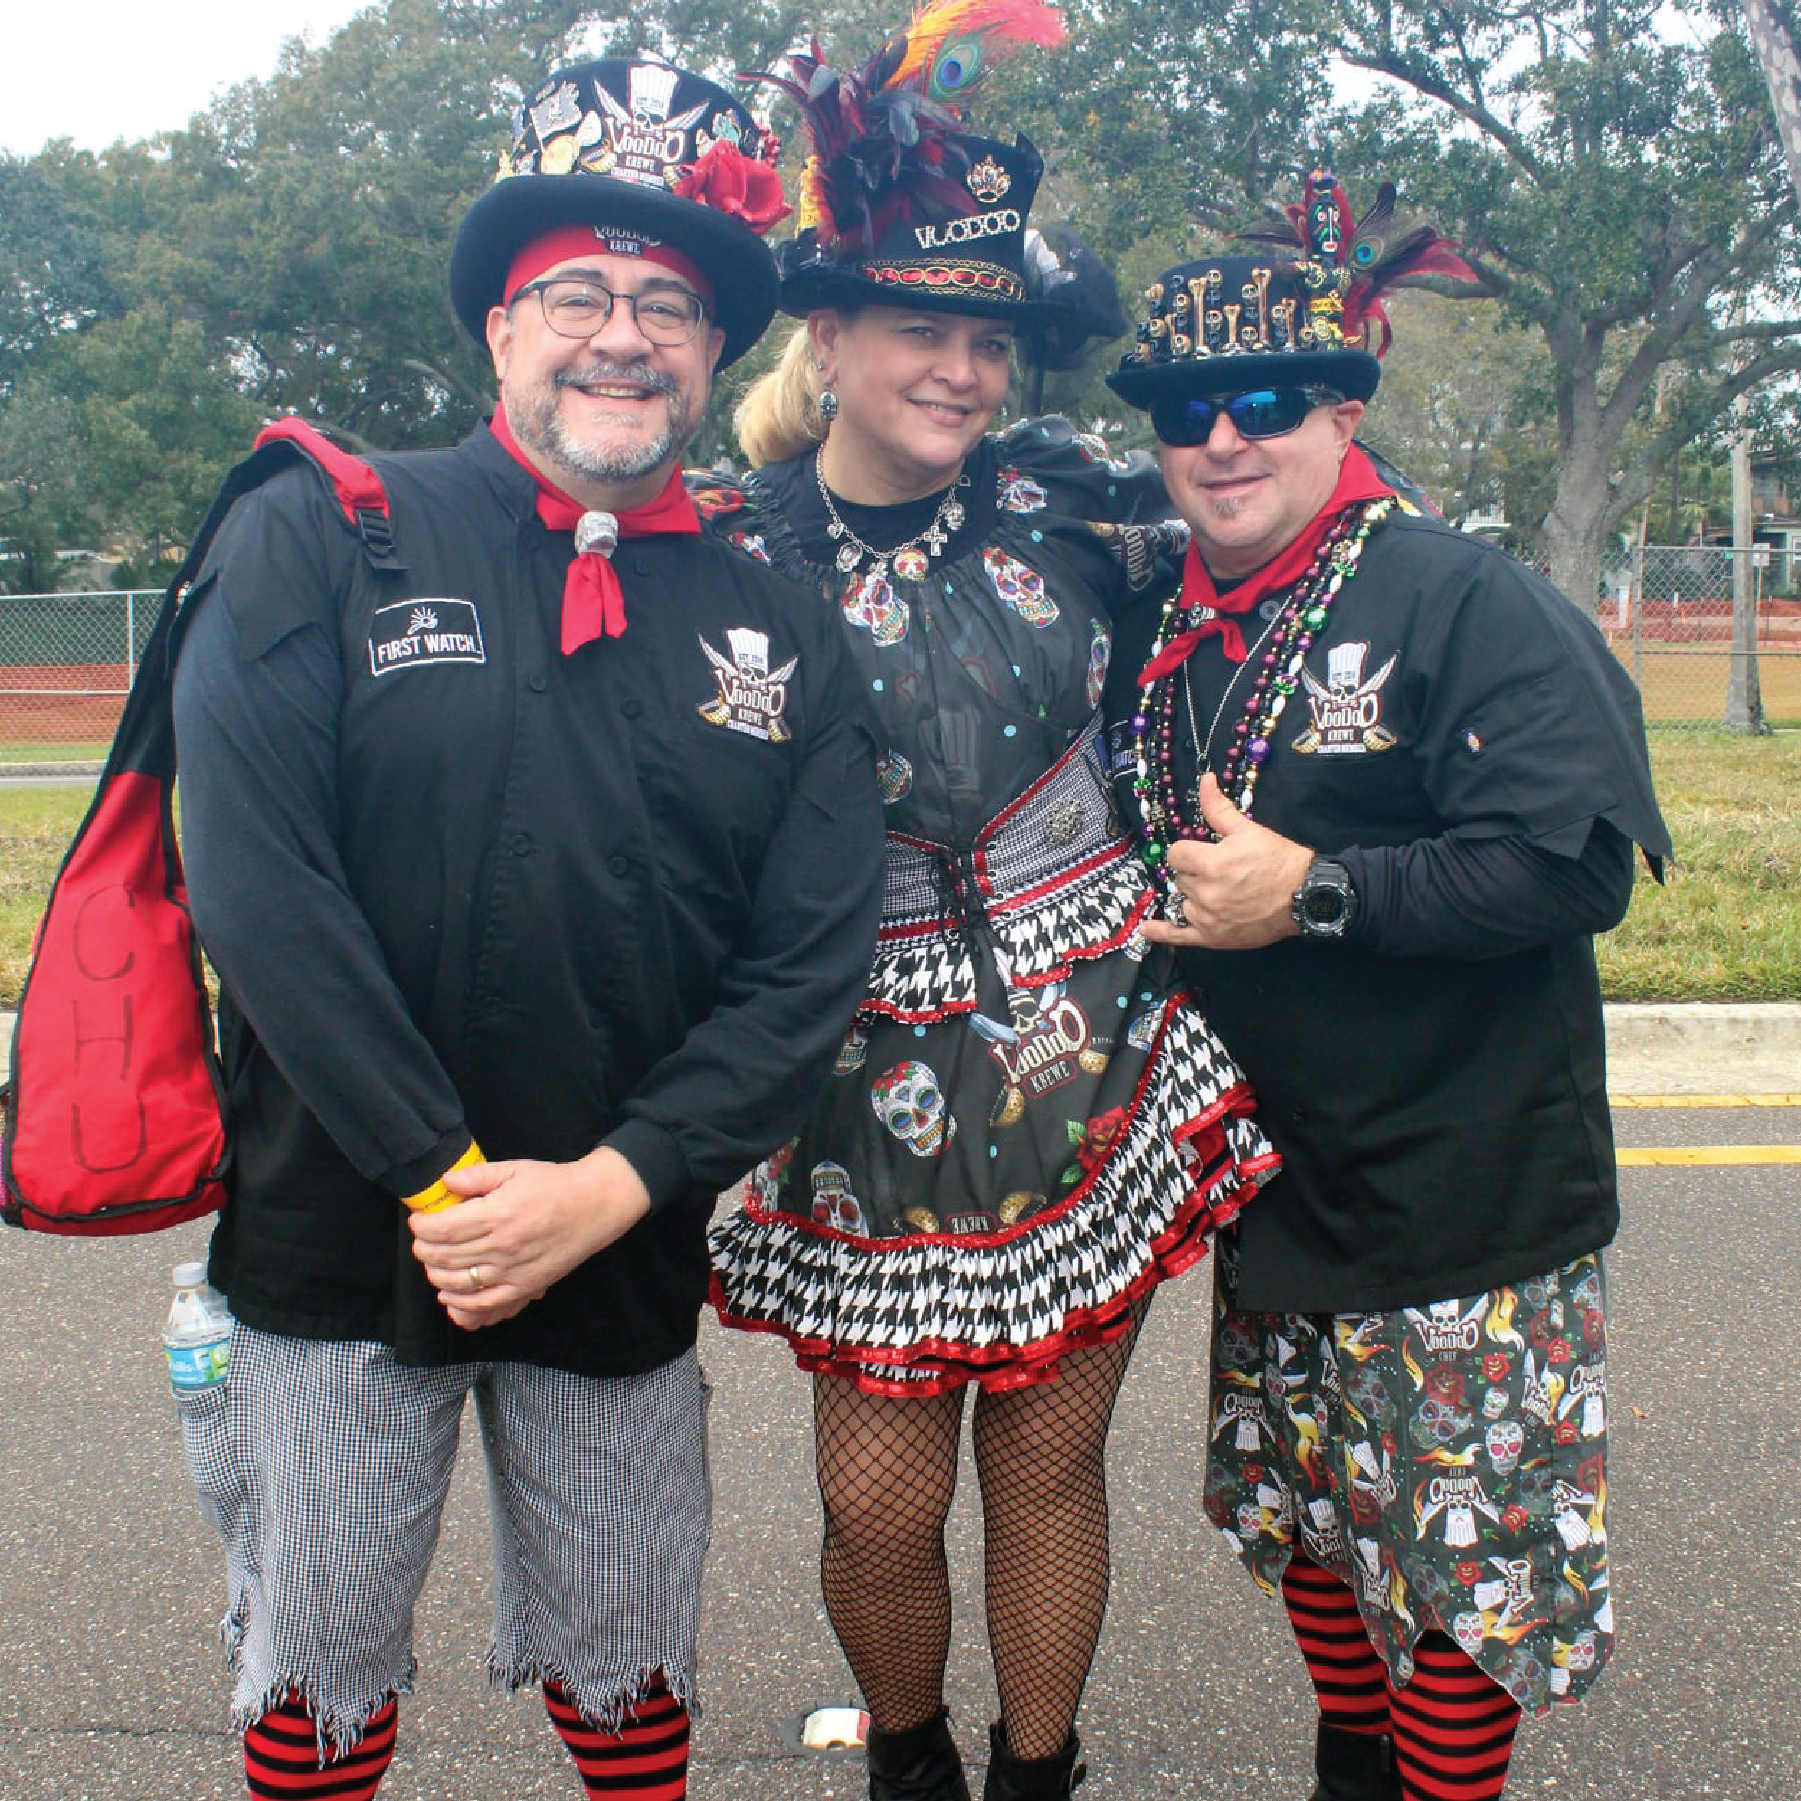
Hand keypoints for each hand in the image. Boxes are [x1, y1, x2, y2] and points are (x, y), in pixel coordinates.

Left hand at [407, 1146, 651, 1328]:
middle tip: (422, 1240)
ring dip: (436, 1275)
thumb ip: (478, 1176)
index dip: (422, 1227)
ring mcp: (513, 1271)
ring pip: (458, 1283)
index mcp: (498, 1214)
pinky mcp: (524, 1287)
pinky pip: (484, 1304)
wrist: (594, 1206)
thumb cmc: (554, 1184)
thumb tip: (445, 1181)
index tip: (418, 1221)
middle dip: (424, 1250)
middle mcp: (502, 1246)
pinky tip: (448, 1294)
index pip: (444, 1229)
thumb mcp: (516, 1169)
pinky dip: (460, 1304)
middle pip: (446, 1257)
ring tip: (433, 1262)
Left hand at [1140, 773, 1314, 950]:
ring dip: (1193, 895)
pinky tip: (1145, 928)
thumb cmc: (1278, 860)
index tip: (1204, 852)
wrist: (1306, 895)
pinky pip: (1179, 936)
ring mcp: (1208, 918)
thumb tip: (1205, 780)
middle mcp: (1205, 892)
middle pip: (1180, 877)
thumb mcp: (1248, 830)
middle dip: (1195, 872)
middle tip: (1221, 872)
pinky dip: (1161, 932)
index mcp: (1211, 863)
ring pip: (1182, 901)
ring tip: (1219, 892)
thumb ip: (1218, 808)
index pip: (1177, 854)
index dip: (1189, 850)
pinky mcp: (1213, 937)